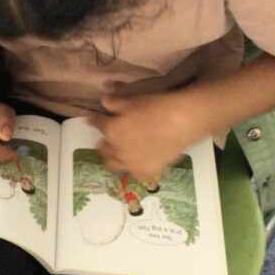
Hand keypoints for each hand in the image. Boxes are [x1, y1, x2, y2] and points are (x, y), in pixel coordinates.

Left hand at [87, 89, 207, 183]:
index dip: (95, 120)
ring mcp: (130, 164)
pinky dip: (133, 168)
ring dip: (114, 157)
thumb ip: (114, 102)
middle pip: (103, 148)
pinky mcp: (145, 172)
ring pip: (113, 164)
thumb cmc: (156, 106)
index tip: (93, 119)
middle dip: (104, 141)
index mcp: (111, 130)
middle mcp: (116, 150)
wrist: (181, 122)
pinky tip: (139, 161)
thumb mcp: (132, 100)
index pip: (97, 124)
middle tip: (110, 137)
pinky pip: (133, 174)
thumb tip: (103, 101)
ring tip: (121, 152)